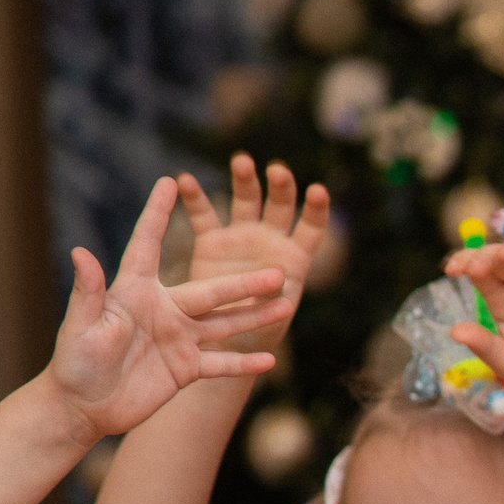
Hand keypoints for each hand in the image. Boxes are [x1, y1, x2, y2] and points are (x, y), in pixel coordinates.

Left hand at [47, 178, 294, 441]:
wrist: (83, 407)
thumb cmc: (75, 362)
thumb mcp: (81, 325)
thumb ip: (90, 292)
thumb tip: (81, 252)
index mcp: (135, 291)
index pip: (146, 245)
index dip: (157, 214)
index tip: (169, 182)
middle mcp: (164, 310)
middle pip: (210, 292)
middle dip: (244, 284)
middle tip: (277, 273)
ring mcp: (180, 339)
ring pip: (225, 325)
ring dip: (256, 317)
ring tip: (287, 306)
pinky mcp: (187, 368)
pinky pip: (222, 364)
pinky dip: (244, 363)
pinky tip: (270, 361)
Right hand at [178, 154, 329, 352]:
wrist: (227, 342)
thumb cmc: (260, 333)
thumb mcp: (272, 317)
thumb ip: (275, 295)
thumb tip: (278, 283)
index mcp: (295, 259)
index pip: (311, 228)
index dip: (316, 210)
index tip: (318, 191)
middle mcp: (271, 241)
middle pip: (279, 206)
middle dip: (281, 187)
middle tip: (278, 171)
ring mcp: (241, 237)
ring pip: (246, 201)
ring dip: (246, 180)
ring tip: (243, 162)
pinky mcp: (212, 241)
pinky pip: (204, 215)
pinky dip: (196, 197)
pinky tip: (184, 180)